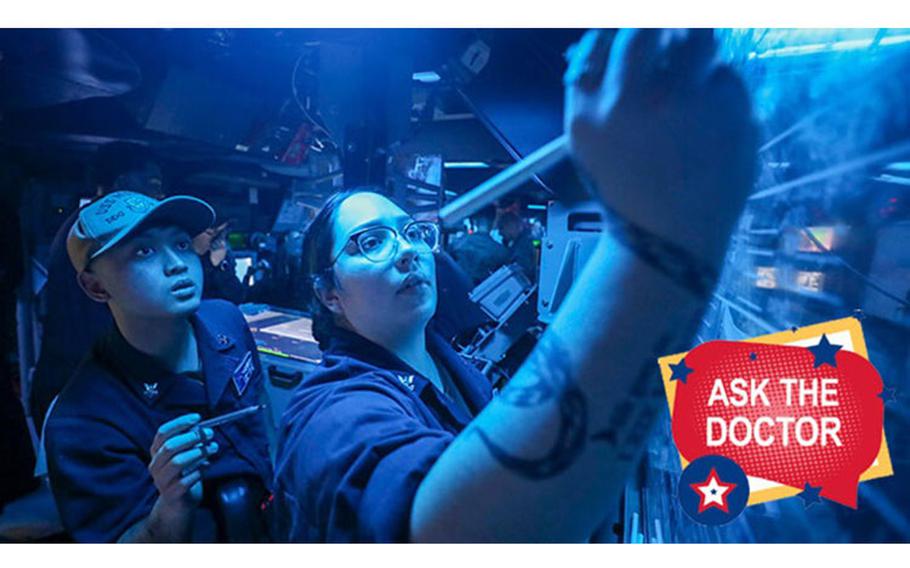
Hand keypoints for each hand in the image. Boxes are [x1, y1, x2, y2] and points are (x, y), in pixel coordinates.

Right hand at [147, 413, 217, 516]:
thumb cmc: (184, 474)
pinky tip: (207, 466)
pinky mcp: (171, 494)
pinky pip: (185, 480)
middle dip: (192, 437)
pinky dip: (199, 471)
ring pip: (177, 462)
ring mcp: (161, 481)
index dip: (180, 423)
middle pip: (170, 447)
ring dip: (198, 452)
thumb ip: (190, 442)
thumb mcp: (185, 455)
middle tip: (210, 434)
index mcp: (157, 452)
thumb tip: (202, 427)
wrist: (178, 504)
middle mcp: (155, 466)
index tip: (197, 418)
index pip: (163, 433)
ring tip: (212, 448)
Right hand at [564, 29, 756, 264]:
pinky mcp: (737, 121)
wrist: (666, 242)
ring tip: (691, 103)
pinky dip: (722, 97)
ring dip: (697, 61)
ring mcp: (695, 110)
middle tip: (675, 45)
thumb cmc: (624, 186)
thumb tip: (609, 34)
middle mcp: (642, 102)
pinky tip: (710, 131)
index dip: (633, 27)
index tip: (643, 33)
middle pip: (662, 27)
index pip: (617, 34)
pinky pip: (731, 84)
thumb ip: (590, 82)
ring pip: (703, 48)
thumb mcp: (586, 139)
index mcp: (598, 109)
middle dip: (670, 32)